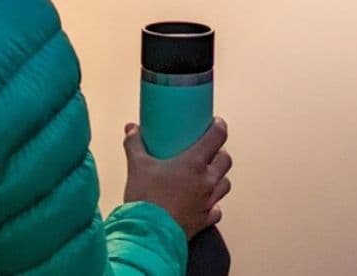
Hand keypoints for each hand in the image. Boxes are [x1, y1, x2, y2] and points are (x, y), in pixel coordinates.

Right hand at [122, 117, 232, 238]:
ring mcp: (207, 202)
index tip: (215, 123)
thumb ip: (134, 144)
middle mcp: (206, 181)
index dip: (219, 126)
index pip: (217, 137)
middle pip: (225, 160)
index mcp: (194, 163)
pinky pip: (216, 210)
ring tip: (206, 175)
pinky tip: (203, 203)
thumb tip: (131, 129)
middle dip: (219, 153)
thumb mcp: (137, 166)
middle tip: (208, 151)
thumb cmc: (146, 198)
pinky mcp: (204, 220)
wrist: (147, 234)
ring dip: (219, 177)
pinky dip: (213, 205)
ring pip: (225, 184)